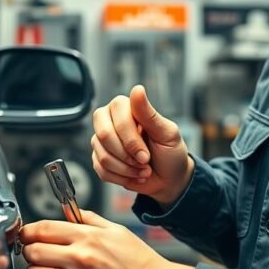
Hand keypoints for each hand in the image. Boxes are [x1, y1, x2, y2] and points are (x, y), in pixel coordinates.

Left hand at [20, 211, 192, 268]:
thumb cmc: (141, 264)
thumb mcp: (118, 231)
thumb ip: (90, 220)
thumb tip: (70, 212)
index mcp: (89, 237)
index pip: (43, 229)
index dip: (28, 232)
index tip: (26, 235)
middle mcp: (82, 258)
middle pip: (34, 251)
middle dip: (29, 252)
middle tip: (34, 255)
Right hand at [91, 85, 193, 206]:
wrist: (168, 179)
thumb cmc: (170, 153)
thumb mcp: (166, 133)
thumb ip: (149, 113)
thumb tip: (137, 90)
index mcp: (125, 108)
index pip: (117, 118)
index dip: (131, 140)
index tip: (146, 154)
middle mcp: (109, 120)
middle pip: (103, 135)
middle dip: (126, 156)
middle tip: (144, 161)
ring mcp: (102, 140)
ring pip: (103, 156)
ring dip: (127, 169)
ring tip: (142, 169)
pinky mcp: (98, 158)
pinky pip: (101, 170)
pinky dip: (122, 177)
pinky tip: (134, 174)